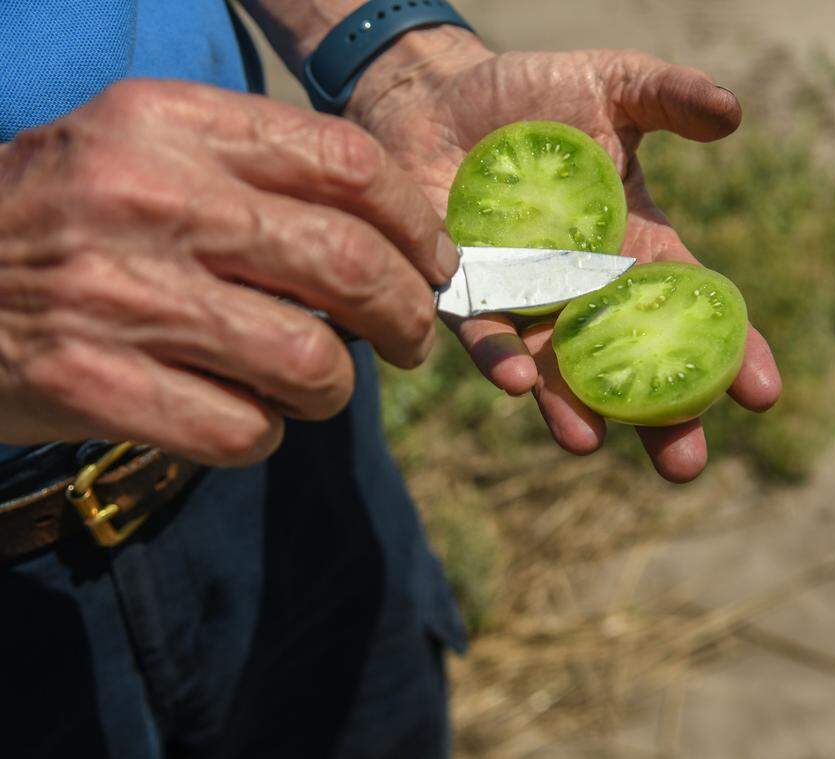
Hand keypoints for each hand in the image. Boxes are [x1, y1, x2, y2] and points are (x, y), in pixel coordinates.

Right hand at [0, 79, 456, 465]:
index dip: (415, 222)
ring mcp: (121, 296)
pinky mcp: (96, 385)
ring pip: (311, 364)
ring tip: (315, 384)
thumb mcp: (138, 149)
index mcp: (169, 124)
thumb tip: (388, 243)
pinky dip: (266, 433)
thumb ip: (252, 174)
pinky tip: (245, 416)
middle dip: (408, 317)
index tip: (435, 261)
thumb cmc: (58, 214)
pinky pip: (245, 431)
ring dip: (335, 389)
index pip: (346, 162)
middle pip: (352, 266)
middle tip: (408, 339)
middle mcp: (150, 200)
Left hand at [348, 33, 781, 481]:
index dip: (732, 351)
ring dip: (570, 407)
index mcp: (635, 251)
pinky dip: (497, 356)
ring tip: (587, 440)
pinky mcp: (462, 289)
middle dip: (657, 418)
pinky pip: (481, 331)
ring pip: (554, 368)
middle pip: (630, 365)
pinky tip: (516, 378)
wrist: (442, 92)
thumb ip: (670, 98)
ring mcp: (524, 298)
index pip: (694, 310)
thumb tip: (733, 112)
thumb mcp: (615, 85)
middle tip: (685, 465)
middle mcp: (584, 290)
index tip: (763, 392)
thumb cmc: (538, 94)